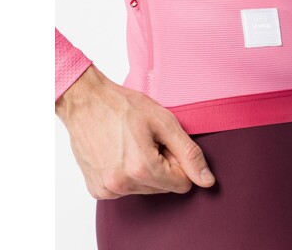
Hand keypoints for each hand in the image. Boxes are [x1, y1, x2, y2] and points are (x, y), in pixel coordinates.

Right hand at [55, 64, 215, 199]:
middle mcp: (123, 184)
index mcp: (142, 169)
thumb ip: (189, 154)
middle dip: (162, 166)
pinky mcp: (97, 190)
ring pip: (146, 190)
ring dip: (144, 170)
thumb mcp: (164, 123)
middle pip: (164, 188)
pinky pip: (126, 190)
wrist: (84, 101)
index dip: (177, 161)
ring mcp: (107, 189)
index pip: (183, 183)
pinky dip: (127, 174)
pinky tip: (118, 153)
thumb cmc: (123, 106)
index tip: (162, 142)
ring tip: (130, 145)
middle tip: (145, 141)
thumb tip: (207, 181)